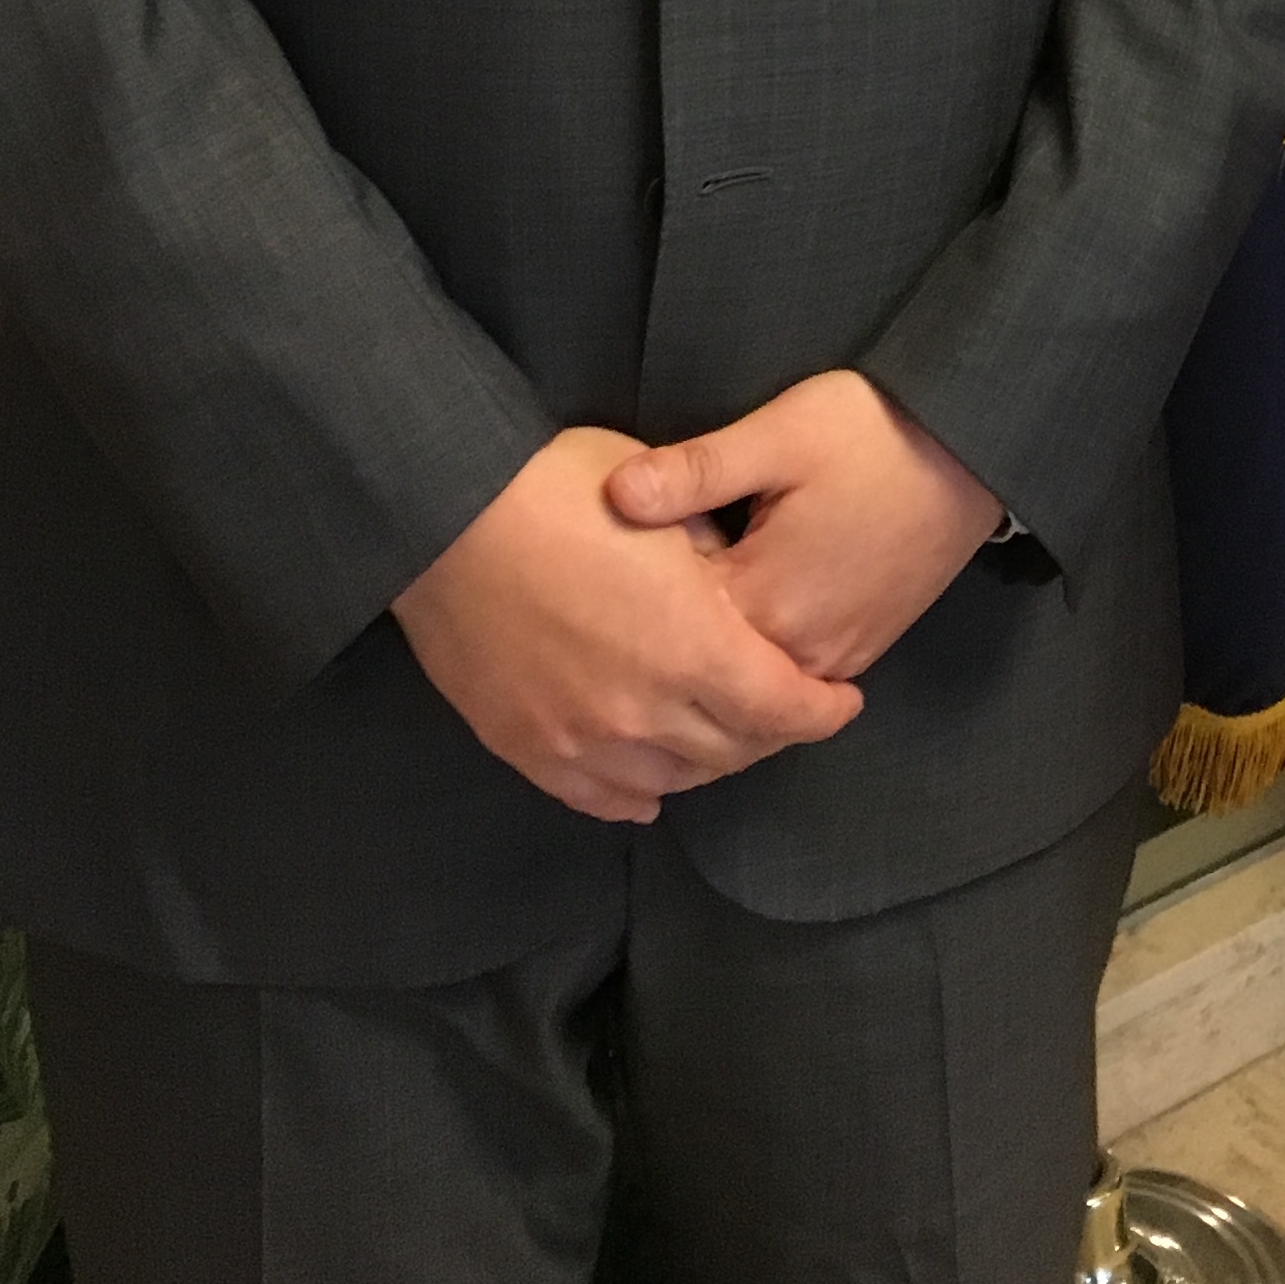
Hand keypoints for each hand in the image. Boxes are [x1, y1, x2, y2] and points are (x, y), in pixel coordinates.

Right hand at [394, 424, 862, 822]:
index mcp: (691, 645)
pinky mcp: (528, 748)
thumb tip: (737, 588)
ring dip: (707, 760)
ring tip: (722, 734)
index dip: (823, 711)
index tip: (842, 701)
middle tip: (784, 708)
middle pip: (733, 749)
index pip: (783, 707)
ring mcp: (582, 738)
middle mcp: (643, 708)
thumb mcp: (664, 503)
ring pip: (671, 781)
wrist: (442, 514)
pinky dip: (638, 793)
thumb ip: (714, 561)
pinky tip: (651, 787)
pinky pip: (601, 796)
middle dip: (771, 731)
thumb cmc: (557, 487)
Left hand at [607, 371, 1002, 682]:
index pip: (671, 635)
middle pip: (709, 679)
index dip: (632, 608)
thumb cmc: (871, 433)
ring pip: (752, 691)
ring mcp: (837, 656)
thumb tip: (614, 494)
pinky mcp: (864, 647)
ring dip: (711, 671)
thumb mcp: (777, 435)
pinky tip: (729, 639)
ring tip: (665, 639)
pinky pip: (792, 683)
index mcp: (766, 599)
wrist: (972, 444)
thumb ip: (695, 471)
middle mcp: (800, 648)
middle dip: (665, 653)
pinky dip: (756, 675)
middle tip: (619, 625)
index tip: (605, 578)